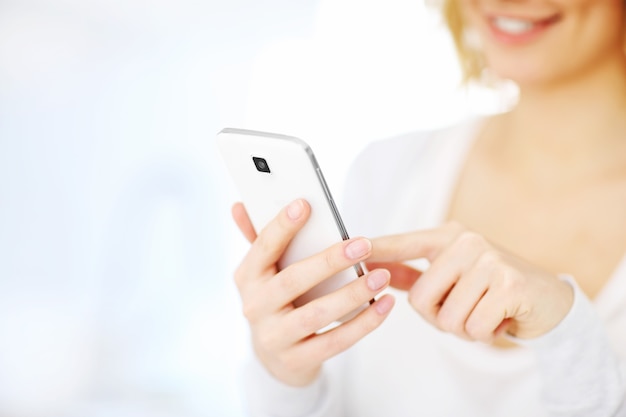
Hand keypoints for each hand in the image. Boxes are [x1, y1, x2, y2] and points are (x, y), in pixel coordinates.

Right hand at [231, 199, 394, 385]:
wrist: (275, 357)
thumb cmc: (276, 300)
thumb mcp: (263, 272)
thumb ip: (259, 239)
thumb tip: (240, 205)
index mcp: (247, 277)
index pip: (263, 248)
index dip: (282, 226)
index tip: (306, 204)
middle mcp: (255, 307)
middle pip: (293, 281)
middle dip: (329, 261)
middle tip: (363, 244)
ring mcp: (274, 337)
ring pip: (317, 314)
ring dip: (353, 294)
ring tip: (382, 276)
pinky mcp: (297, 360)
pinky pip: (335, 341)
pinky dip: (364, 324)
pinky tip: (385, 305)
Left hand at [366, 222, 572, 341]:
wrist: (550, 301)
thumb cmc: (493, 290)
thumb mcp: (454, 277)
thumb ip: (417, 275)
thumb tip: (379, 273)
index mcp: (448, 237)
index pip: (403, 243)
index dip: (376, 248)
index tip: (347, 246)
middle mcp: (466, 241)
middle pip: (421, 299)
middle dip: (440, 318)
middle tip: (467, 310)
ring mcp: (489, 260)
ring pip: (447, 317)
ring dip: (464, 328)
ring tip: (486, 312)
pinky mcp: (509, 284)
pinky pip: (473, 328)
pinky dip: (485, 334)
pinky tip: (503, 318)